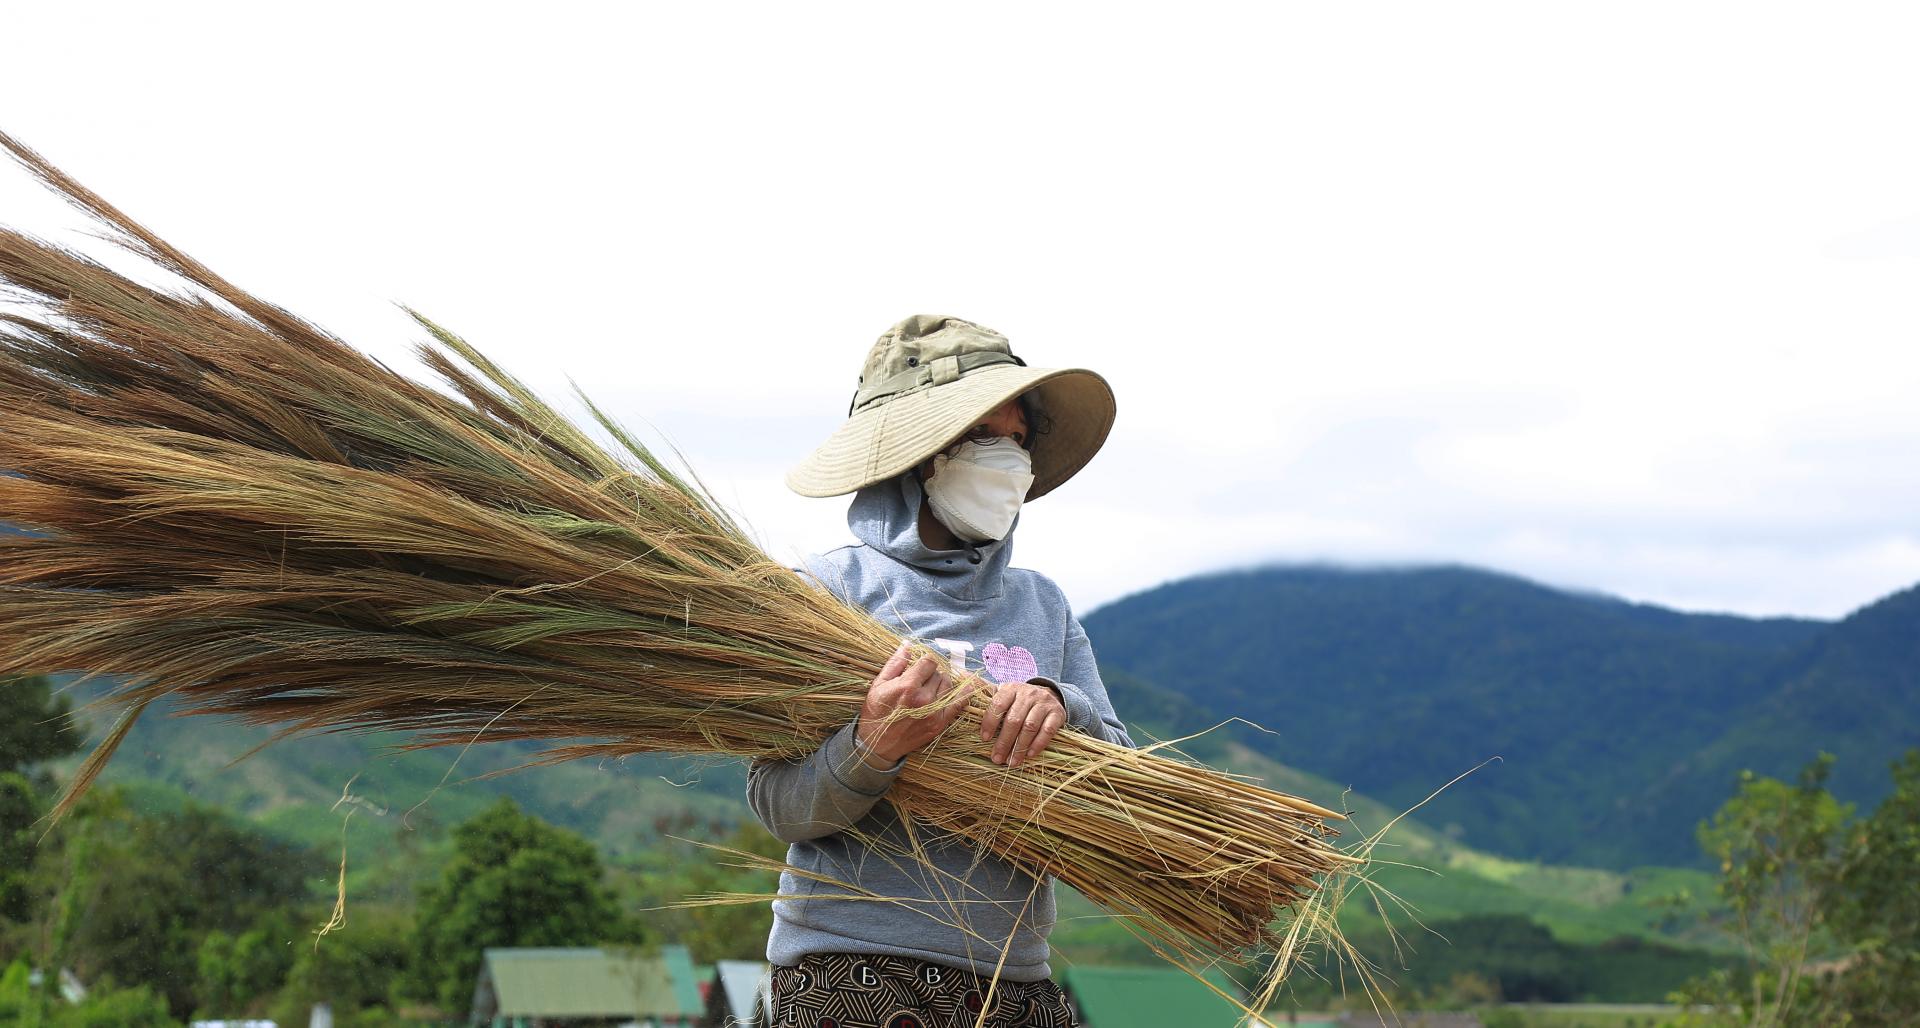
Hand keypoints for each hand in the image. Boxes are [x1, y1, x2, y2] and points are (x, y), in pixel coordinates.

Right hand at [856, 644, 971, 765]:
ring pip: (948, 685)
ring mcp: (934, 713)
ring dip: (942, 682)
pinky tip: (968, 685)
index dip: (925, 661)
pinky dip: (965, 693)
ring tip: (930, 687)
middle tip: (921, 680)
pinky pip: (959, 704)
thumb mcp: (879, 684)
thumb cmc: (876, 711)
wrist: (878, 744)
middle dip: (931, 673)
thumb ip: (896, 663)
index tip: (920, 665)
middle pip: (939, 673)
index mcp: (908, 686)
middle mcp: (924, 699)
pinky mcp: (939, 724)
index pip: (929, 661)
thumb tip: (908, 645)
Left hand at [979, 679, 1066, 767]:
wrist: (1049, 695)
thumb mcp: (1005, 696)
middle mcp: (1028, 693)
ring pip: (1030, 726)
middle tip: (997, 758)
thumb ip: (990, 704)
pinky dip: (1038, 744)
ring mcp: (1044, 703)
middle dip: (1004, 741)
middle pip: (1014, 719)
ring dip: (1020, 747)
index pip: (998, 704)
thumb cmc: (1019, 701)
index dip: (990, 722)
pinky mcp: (1057, 713)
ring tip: (1012, 762)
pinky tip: (1029, 755)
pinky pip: (1047, 730)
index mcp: (1011, 688)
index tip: (984, 739)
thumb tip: (967, 713)